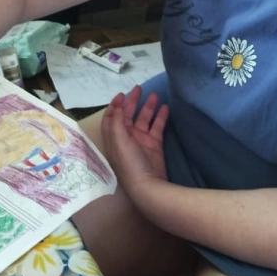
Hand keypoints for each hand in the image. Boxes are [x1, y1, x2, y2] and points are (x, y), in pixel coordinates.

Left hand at [101, 85, 168, 201]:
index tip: (122, 94)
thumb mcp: (119, 141)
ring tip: (156, 95)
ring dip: (148, 106)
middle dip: (132, 101)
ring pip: (143, 119)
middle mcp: (126, 138)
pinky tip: (165, 107)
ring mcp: (141, 141)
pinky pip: (157, 127)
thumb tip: (118, 106)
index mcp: (114, 138)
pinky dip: (160, 117)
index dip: (115, 105)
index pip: (111, 117)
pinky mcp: (154, 145)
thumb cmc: (130, 163)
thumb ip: (117, 122)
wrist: (148, 187)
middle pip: (127, 115)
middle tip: (139, 88)